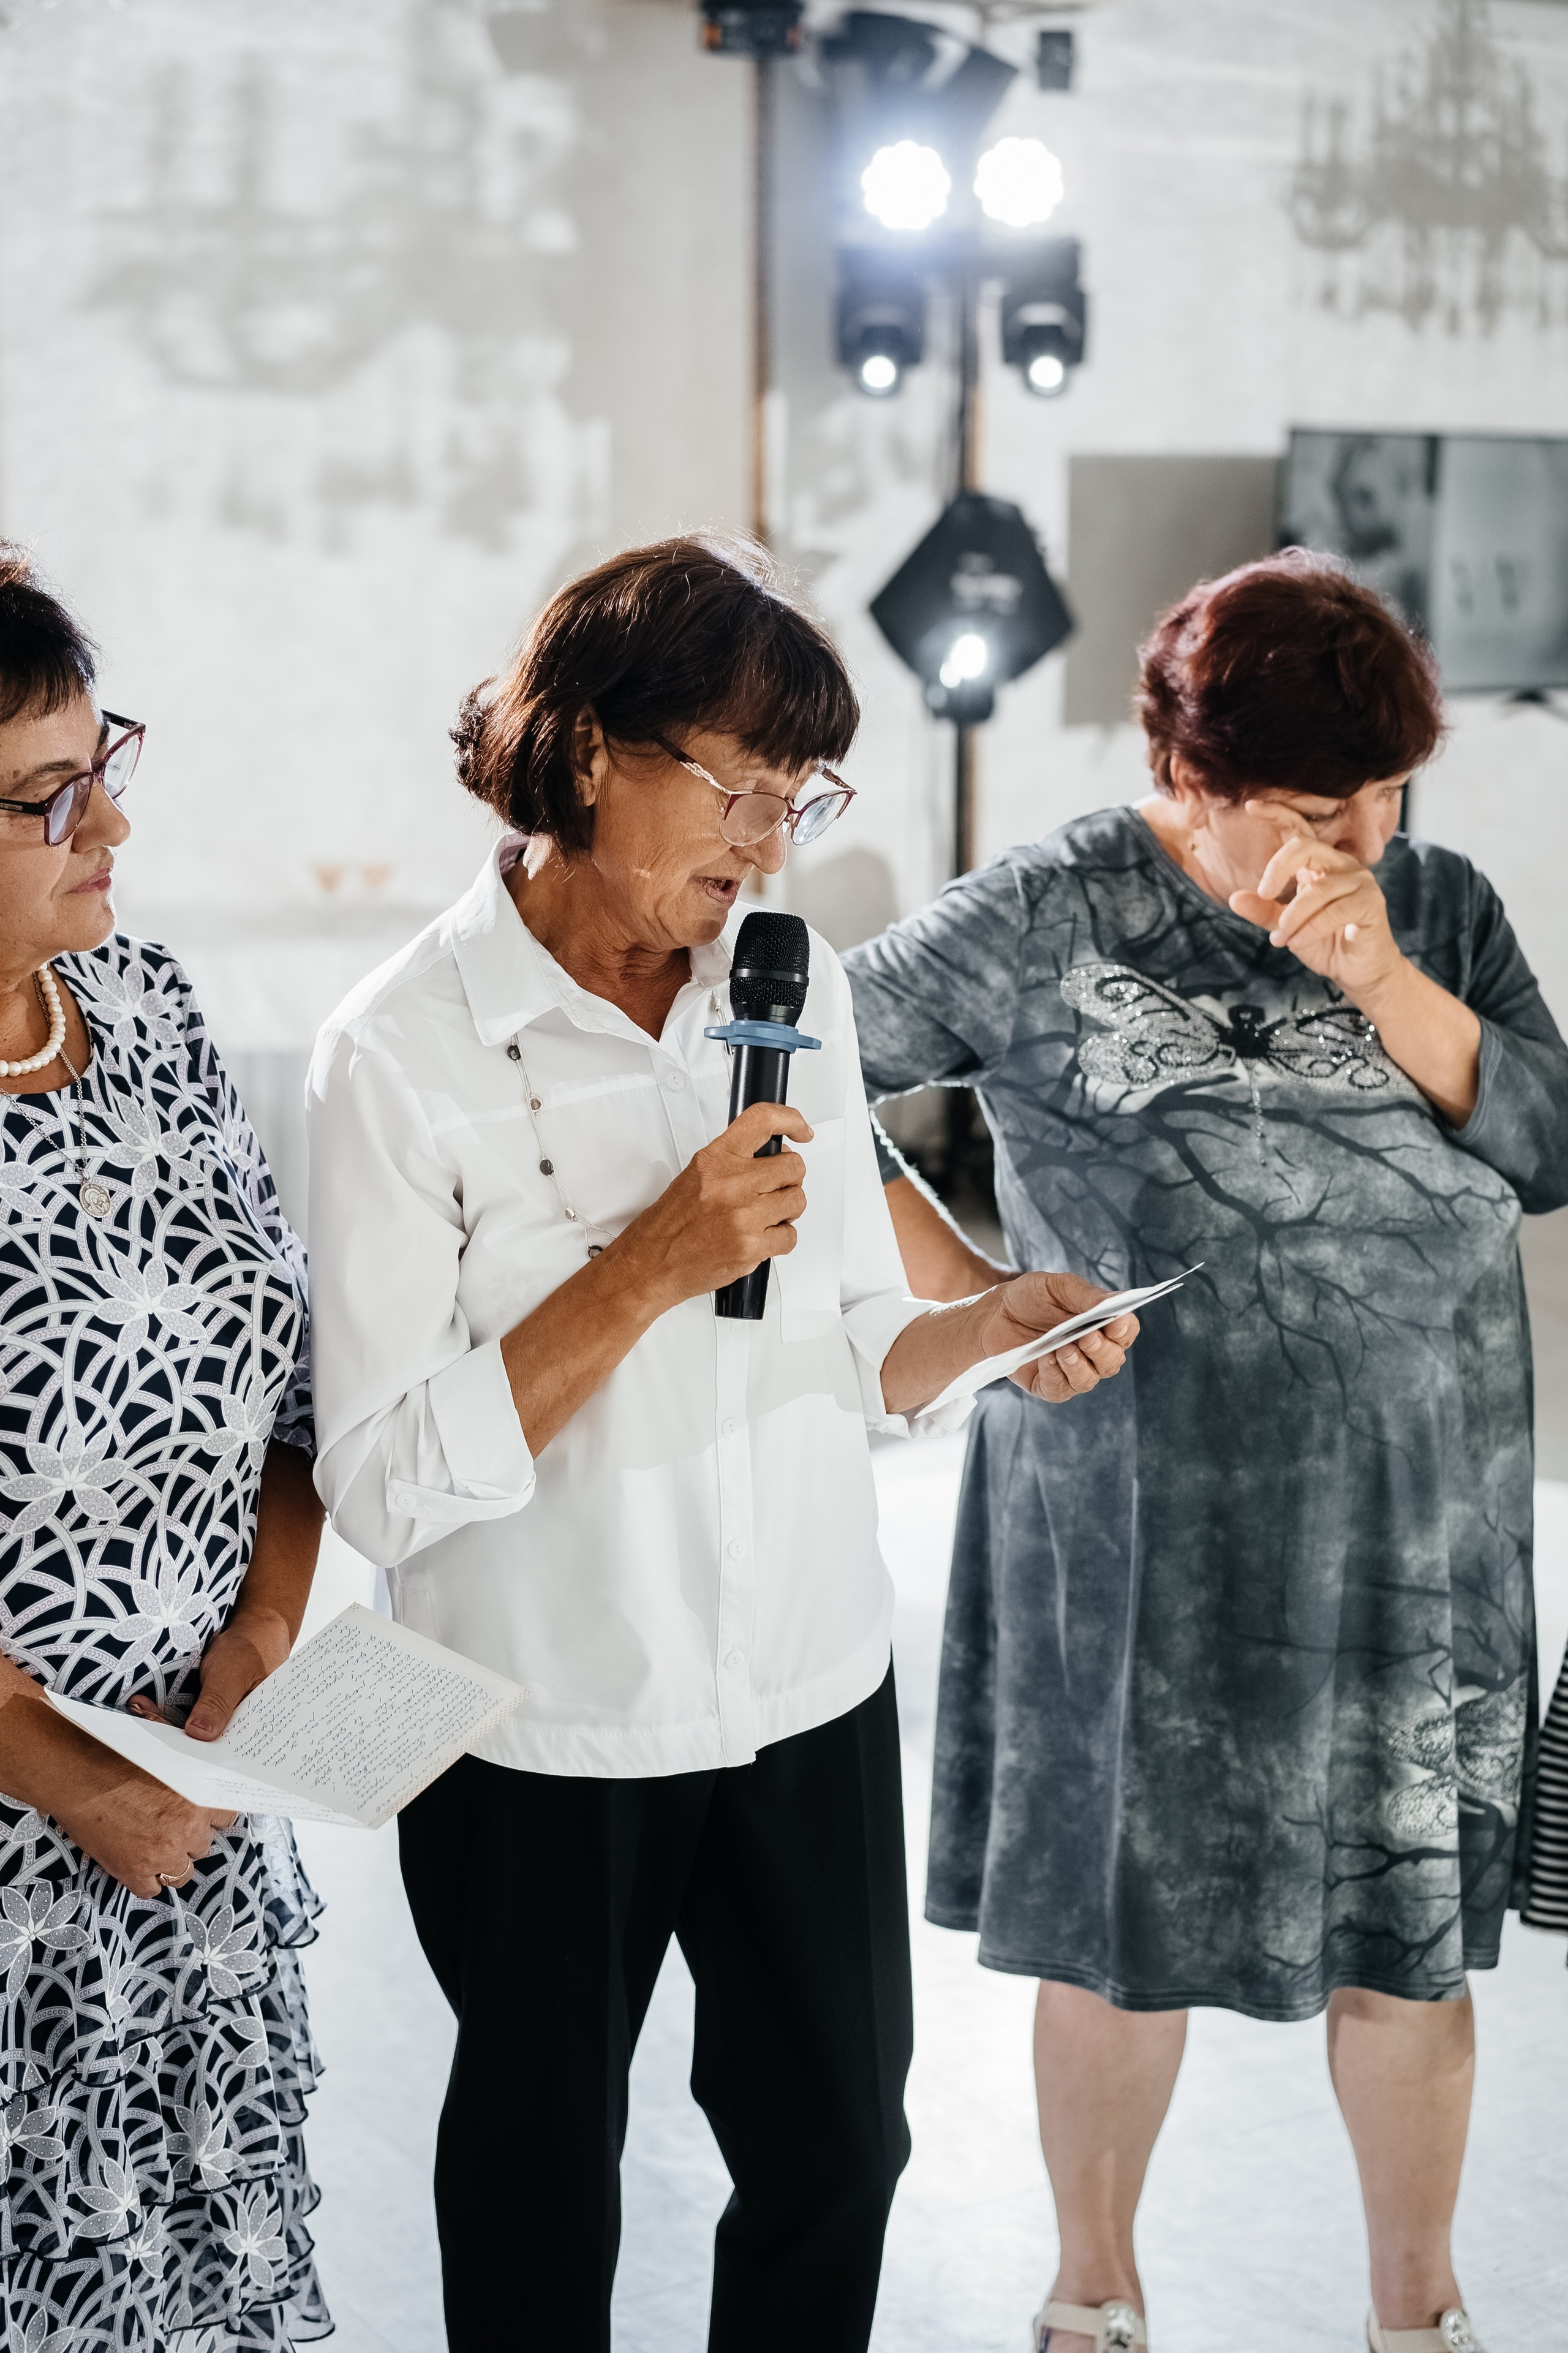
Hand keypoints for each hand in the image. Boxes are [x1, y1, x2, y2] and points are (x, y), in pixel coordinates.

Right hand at [0, 1670, 233, 1897]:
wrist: (79, 1774)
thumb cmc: (120, 1754)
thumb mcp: (167, 1751)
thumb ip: (191, 1760)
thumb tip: (205, 1749)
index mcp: (200, 1799)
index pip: (226, 1818)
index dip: (212, 1816)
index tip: (202, 1815)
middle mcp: (187, 1830)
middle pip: (203, 1845)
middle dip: (190, 1838)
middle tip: (173, 1828)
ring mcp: (161, 1855)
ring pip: (182, 1873)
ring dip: (172, 1862)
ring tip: (156, 1848)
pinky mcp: (133, 1872)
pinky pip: (150, 1890)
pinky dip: (146, 1880)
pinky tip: (138, 1866)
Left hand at [128, 1603, 291, 1744]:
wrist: (250, 1630)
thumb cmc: (249, 1651)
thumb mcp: (232, 1675)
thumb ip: (218, 1704)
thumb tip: (199, 1734)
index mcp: (246, 1729)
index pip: (219, 1749)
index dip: (192, 1750)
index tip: (166, 1745)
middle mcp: (228, 1728)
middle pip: (196, 1741)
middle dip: (168, 1732)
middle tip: (143, 1714)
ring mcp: (211, 1718)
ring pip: (183, 1729)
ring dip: (159, 1719)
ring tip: (138, 1705)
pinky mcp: (198, 1707)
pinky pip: (177, 1714)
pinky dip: (159, 1708)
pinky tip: (142, 1701)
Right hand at [614, 1100, 813, 1312]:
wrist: (653, 1262)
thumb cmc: (671, 1223)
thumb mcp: (697, 1175)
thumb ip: (732, 1161)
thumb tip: (770, 1156)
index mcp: (716, 1159)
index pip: (762, 1121)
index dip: (790, 1120)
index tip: (801, 1131)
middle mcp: (732, 1184)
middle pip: (793, 1167)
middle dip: (789, 1178)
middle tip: (776, 1187)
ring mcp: (743, 1216)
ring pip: (797, 1201)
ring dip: (786, 1209)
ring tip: (764, 1215)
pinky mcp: (751, 1247)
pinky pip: (790, 1236)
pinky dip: (780, 1239)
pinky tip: (761, 1236)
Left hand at [976, 1269, 1138, 1403]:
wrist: (996, 1312)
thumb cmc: (1031, 1297)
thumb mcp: (1058, 1287)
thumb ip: (1087, 1295)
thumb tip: (1117, 1302)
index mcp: (1102, 1325)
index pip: (1126, 1332)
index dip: (1124, 1329)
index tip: (1115, 1322)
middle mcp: (1093, 1352)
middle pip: (1112, 1360)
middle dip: (1101, 1350)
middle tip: (1086, 1337)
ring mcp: (1072, 1371)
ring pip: (1089, 1379)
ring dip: (1078, 1365)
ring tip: (1063, 1349)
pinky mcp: (1049, 1385)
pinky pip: (1060, 1390)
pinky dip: (1055, 1375)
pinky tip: (1045, 1359)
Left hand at [1227, 807, 1401, 1001]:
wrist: (1357, 971)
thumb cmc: (1324, 943)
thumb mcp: (1286, 927)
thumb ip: (1263, 911)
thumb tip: (1234, 898)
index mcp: (1320, 864)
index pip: (1299, 830)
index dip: (1278, 814)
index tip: (1251, 806)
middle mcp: (1342, 865)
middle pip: (1306, 847)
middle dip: (1278, 869)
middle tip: (1265, 894)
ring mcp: (1360, 882)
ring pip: (1317, 890)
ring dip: (1292, 917)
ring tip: (1280, 939)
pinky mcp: (1371, 903)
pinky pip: (1334, 911)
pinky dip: (1310, 929)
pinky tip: (1296, 942)